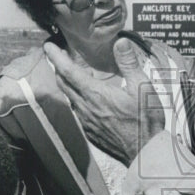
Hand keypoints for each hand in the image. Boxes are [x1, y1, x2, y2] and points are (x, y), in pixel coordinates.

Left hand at [44, 38, 165, 164]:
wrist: (144, 152)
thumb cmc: (146, 120)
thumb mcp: (143, 87)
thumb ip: (129, 63)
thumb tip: (120, 42)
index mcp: (95, 93)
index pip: (67, 71)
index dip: (55, 56)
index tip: (48, 46)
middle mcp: (85, 107)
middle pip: (63, 83)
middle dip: (58, 67)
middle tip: (58, 55)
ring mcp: (85, 121)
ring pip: (69, 97)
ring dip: (67, 83)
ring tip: (75, 73)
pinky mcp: (89, 132)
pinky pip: (77, 110)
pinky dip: (77, 98)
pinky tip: (88, 97)